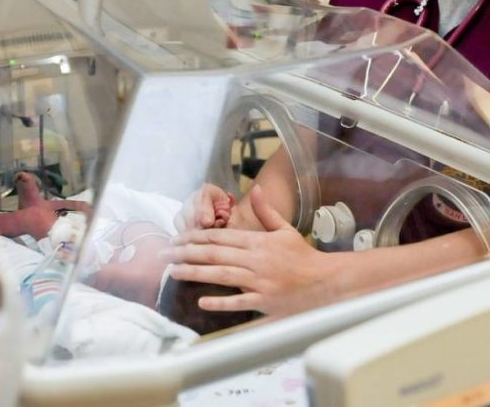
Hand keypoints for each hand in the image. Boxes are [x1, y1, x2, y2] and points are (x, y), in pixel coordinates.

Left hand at [162, 185, 333, 316]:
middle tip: (164, 253)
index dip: (196, 236)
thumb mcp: (285, 229)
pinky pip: (239, 302)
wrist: (325, 281)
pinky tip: (201, 300)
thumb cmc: (302, 256)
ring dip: (195, 272)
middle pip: (214, 254)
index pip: (220, 237)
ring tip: (173, 270)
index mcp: (257, 242)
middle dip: (186, 252)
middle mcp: (255, 260)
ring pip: (221, 275)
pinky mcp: (264, 301)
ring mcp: (259, 281)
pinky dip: (220, 301)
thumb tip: (255, 189)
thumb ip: (266, 211)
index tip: (178, 238)